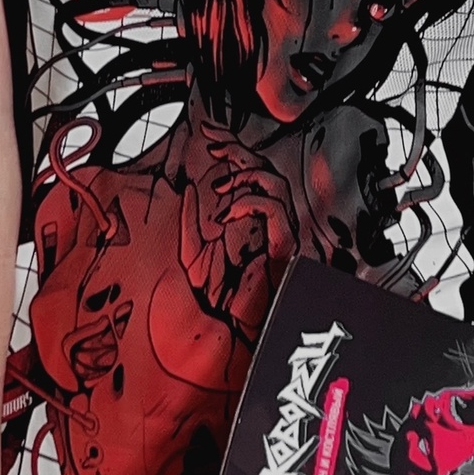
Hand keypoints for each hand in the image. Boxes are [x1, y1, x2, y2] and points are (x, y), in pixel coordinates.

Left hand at [180, 122, 298, 323]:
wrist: (228, 340)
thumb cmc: (216, 308)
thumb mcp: (194, 253)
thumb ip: (192, 222)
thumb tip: (188, 188)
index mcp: (251, 226)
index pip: (252, 176)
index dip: (236, 150)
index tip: (214, 134)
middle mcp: (269, 229)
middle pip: (268, 172)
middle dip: (240, 153)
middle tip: (216, 146)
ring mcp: (280, 238)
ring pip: (276, 185)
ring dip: (246, 178)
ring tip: (221, 191)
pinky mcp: (284, 251)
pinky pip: (274, 211)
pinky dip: (249, 204)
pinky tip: (228, 215)